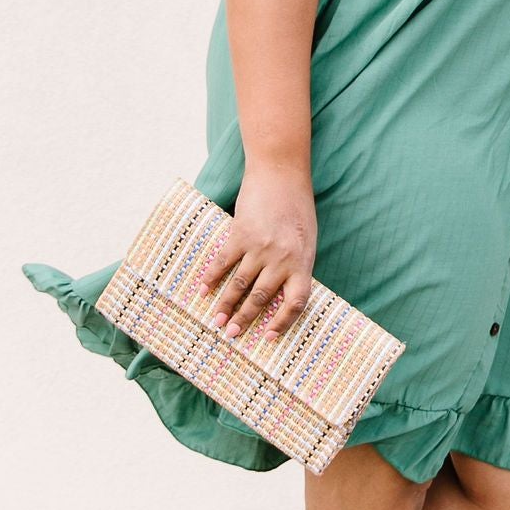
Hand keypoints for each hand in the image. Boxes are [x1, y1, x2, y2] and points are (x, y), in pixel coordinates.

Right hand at [189, 167, 317, 341]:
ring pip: (239, 285)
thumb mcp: (306, 239)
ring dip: (225, 305)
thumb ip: (295, 264)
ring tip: (216, 321)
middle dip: (244, 319)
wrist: (281, 173)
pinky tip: (204, 289)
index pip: (296, 303)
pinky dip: (212, 277)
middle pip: (261, 298)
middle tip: (232, 334)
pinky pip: (223, 262)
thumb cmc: (297, 206)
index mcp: (303, 261)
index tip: (269, 337)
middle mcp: (282, 258)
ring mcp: (260, 247)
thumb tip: (280, 291)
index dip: (283, 323)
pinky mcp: (240, 234)